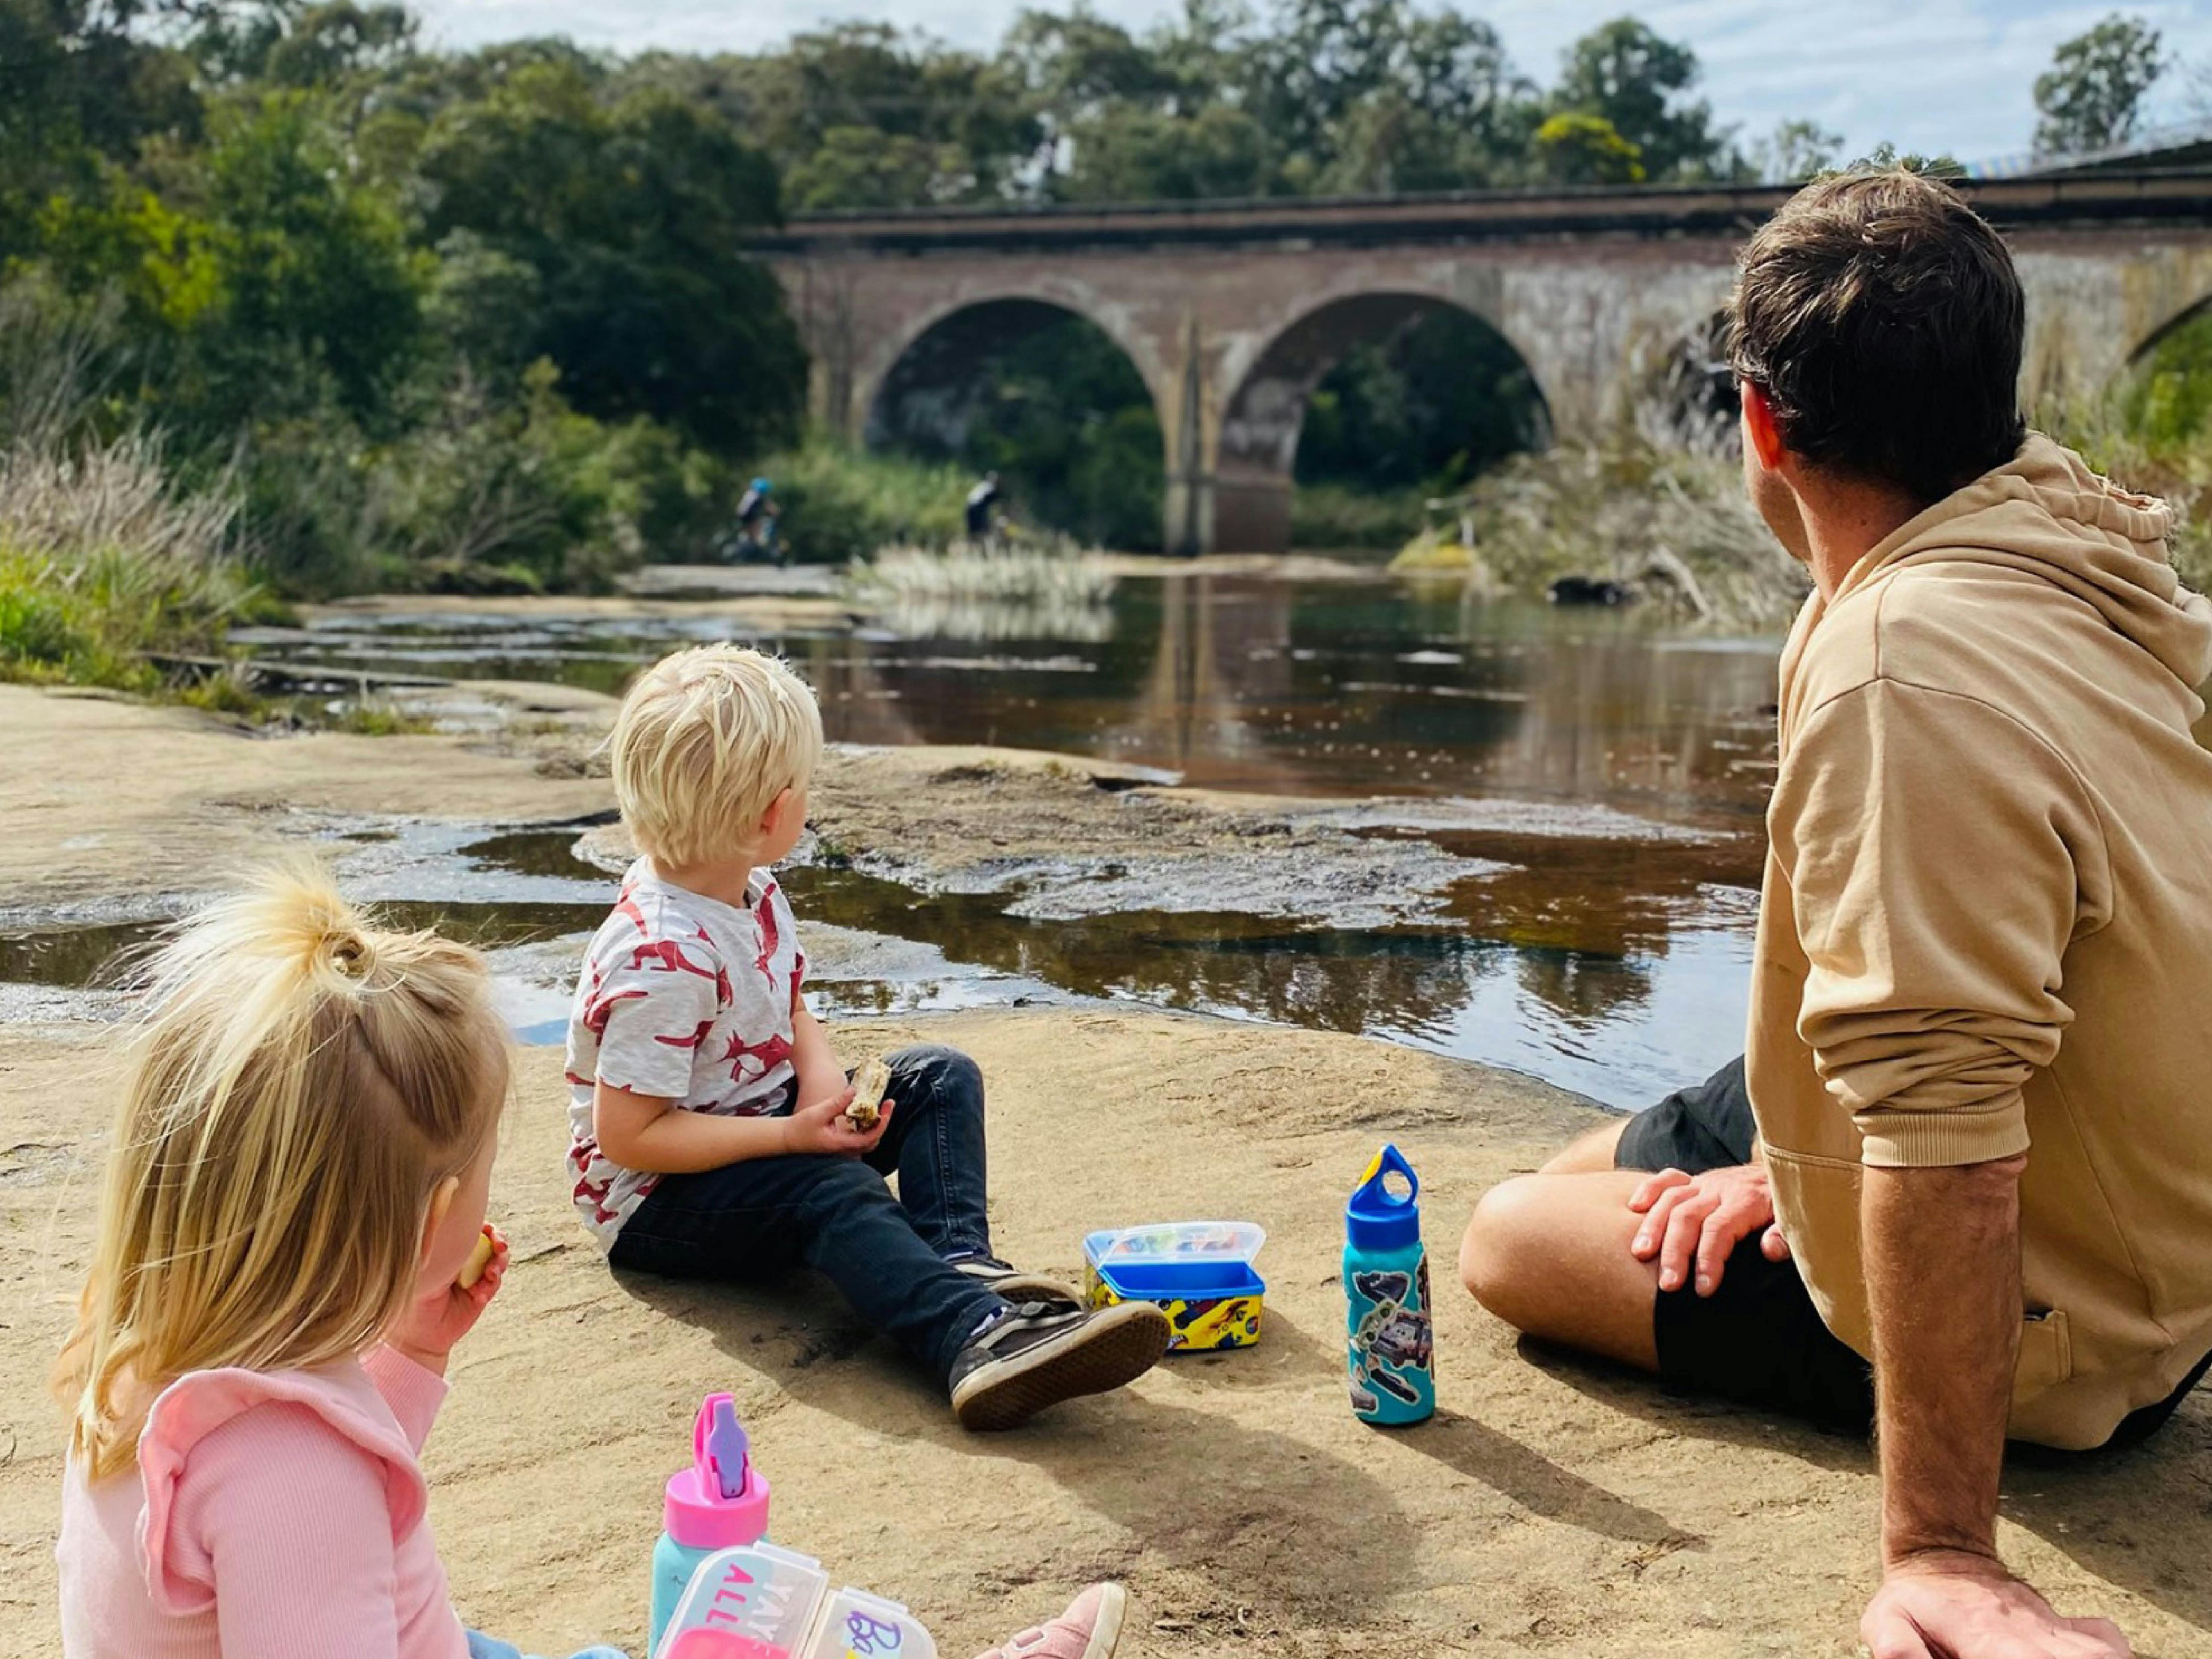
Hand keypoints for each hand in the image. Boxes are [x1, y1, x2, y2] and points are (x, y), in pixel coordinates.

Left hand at [389, 1223, 506, 1370]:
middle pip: (491, 1241)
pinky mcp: (482, 1294)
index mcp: (449, 1249)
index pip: (471, 1229)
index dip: (484, 1226)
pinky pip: (495, 1284)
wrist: (417, 1335)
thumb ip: (441, 1249)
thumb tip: (455, 1227)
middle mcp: (464, 1260)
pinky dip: (491, 1286)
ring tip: (491, 1274)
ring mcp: (474, 1277)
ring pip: (498, 1261)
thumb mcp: (426, 1268)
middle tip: (500, 1247)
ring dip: (499, 1263)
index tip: (487, 1229)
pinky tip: (479, 1294)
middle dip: (499, 1240)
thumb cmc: (413, 1298)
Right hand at [780, 1086, 894, 1157]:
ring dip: (876, 1124)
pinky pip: (860, 1137)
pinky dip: (867, 1125)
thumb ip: (838, 1103)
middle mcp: (845, 1149)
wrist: (787, 1138)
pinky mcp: (841, 1143)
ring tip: (881, 1106)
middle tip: (889, 1104)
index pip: (869, 1138)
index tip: (886, 1110)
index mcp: (841, 1144)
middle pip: (873, 1140)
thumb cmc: (800, 1127)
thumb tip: (855, 1091)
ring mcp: (843, 1148)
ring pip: (868, 1140)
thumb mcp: (819, 1112)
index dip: (881, 1124)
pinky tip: (866, 1112)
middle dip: (882, 1122)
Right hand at [1627, 1163, 1788, 1295]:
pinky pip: (1667, 1179)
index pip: (1719, 1229)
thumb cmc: (1790, 1207)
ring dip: (1653, 1227)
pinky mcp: (1697, 1180)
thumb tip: (1770, 1250)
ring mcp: (1706, 1182)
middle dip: (1675, 1251)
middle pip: (1687, 1216)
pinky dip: (1649, 1190)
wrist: (1789, 1171)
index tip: (1703, 1289)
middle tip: (1668, 1285)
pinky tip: (1634, 1208)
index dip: (1709, 1259)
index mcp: (1747, 1200)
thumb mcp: (1797, 1220)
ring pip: (1671, 1199)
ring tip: (1641, 1254)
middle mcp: (1721, 1188)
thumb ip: (1786, 1235)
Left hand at [1863, 1552, 2129, 1657]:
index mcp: (1986, 1636)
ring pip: (2097, 1655)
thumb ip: (1898, 1647)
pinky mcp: (2065, 1627)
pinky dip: (2110, 1655)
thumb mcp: (1888, 1621)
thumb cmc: (1913, 1600)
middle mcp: (2027, 1633)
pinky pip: (2107, 1643)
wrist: (1942, 1553)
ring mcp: (2050, 1628)